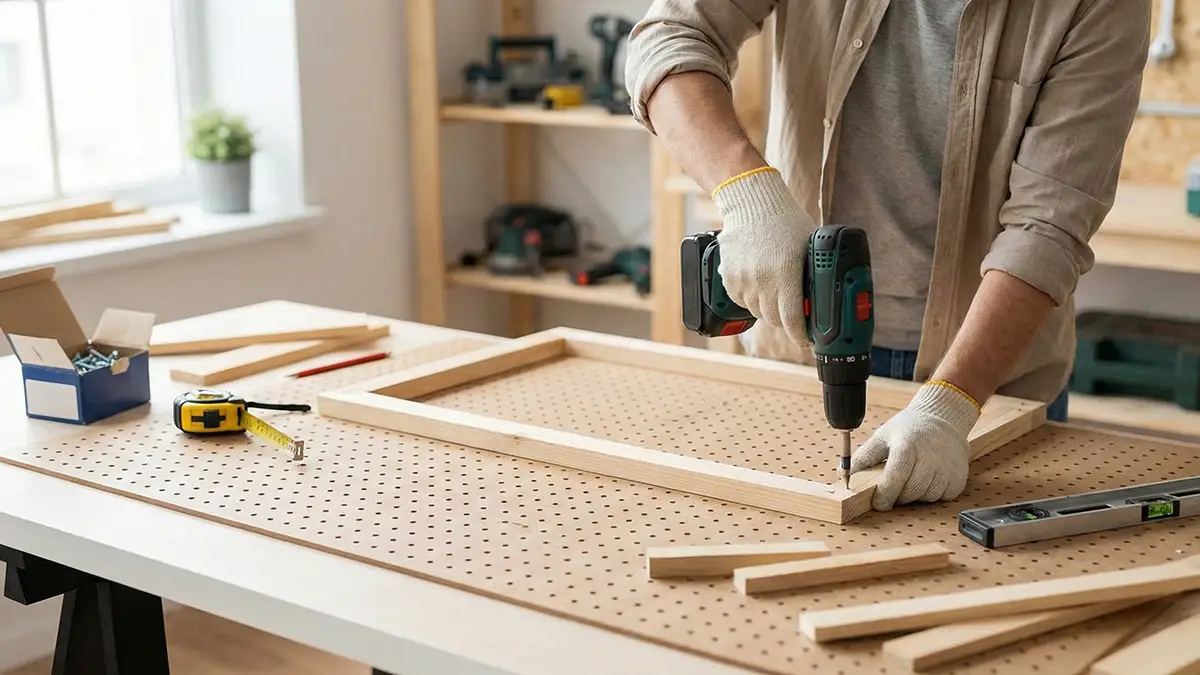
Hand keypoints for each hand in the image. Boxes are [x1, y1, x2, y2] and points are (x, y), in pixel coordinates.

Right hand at [712, 167, 815, 348]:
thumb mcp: (810, 244)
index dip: (800, 335)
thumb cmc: (786, 221)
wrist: (752, 203)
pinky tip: (759, 287)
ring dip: (768, 310)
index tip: (805, 340)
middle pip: (774, 319)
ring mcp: (743, 279)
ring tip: (776, 296)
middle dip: (786, 321)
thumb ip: (817, 271)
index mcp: (786, 272)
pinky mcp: (729, 277)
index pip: (792, 319)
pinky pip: (741, 302)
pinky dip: (751, 300)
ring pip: (757, 312)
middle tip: (793, 315)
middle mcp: (762, 280)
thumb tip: (828, 296)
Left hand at [850, 382, 980, 510]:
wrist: (944, 418)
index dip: (885, 495)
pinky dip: (931, 493)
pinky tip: (928, 478)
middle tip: (895, 485)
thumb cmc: (910, 428)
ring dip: (915, 495)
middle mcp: (929, 458)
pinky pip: (940, 498)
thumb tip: (844, 475)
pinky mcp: (958, 480)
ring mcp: (946, 470)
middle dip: (898, 495)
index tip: (878, 503)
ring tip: (913, 477)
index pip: (894, 478)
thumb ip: (864, 457)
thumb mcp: (883, 436)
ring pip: (925, 497)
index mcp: (907, 446)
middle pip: (909, 492)